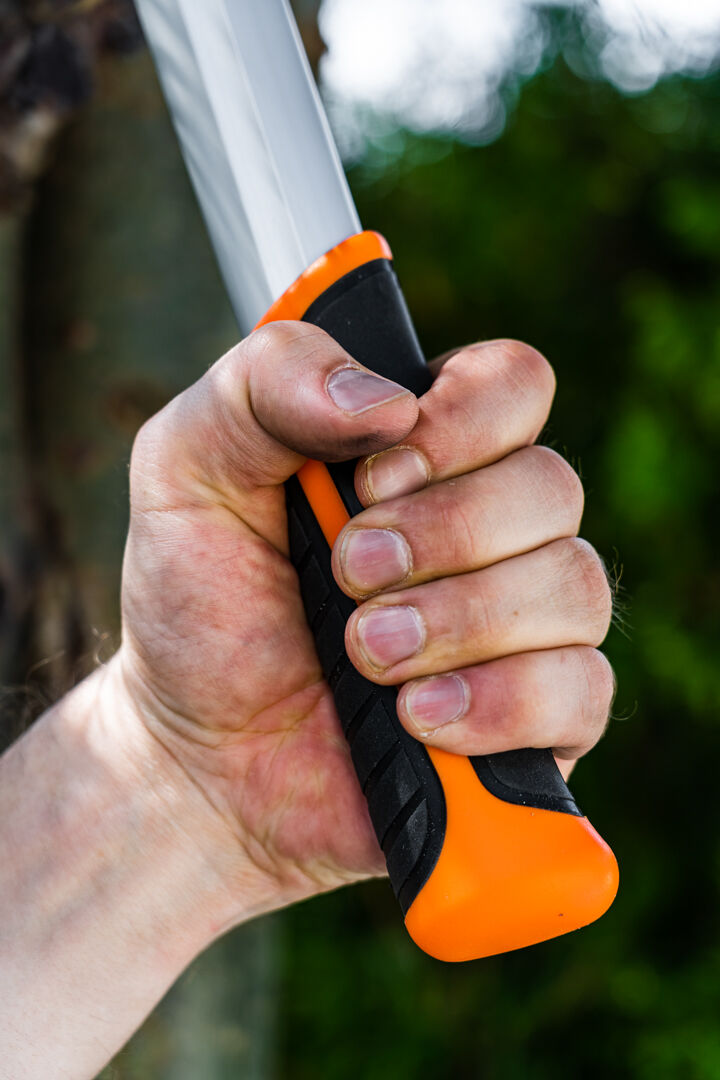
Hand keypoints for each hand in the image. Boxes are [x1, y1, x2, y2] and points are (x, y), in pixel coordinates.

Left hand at [113, 324, 613, 921]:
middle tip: (349, 574)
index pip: (514, 385)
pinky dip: (500, 702)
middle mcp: (491, 530)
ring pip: (574, 585)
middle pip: (551, 486)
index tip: (369, 480)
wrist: (201, 757)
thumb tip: (387, 397)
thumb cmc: (202, 607)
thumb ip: (265, 386)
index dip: (460, 423)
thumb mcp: (187, 469)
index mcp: (425, 452)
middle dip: (443, 535)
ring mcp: (524, 626)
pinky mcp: (540, 721)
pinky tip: (420, 718)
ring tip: (369, 656)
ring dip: (460, 621)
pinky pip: (582, 690)